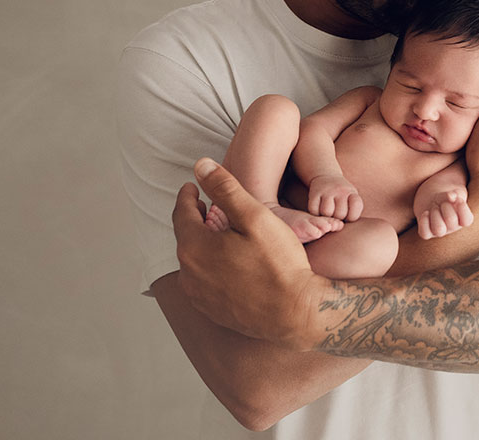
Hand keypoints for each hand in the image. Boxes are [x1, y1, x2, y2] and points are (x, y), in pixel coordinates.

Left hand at [172, 158, 324, 349]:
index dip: (188, 195)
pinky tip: (229, 261)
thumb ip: (225, 188)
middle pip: (186, 237)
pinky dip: (210, 265)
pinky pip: (203, 281)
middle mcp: (189, 275)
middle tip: (207, 205)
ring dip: (203, 243)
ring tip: (220, 231)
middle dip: (195, 218)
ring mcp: (199, 297)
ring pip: (194, 260)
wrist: (296, 313)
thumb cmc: (279, 263)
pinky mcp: (212, 311)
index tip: (193, 186)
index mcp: (194, 247)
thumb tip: (200, 166)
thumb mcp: (255, 216)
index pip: (181, 213)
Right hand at [307, 174, 363, 220]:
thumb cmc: (342, 194)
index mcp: (352, 193)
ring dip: (326, 216)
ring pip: (326, 212)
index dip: (350, 218)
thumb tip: (344, 228)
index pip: (353, 214)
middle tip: (336, 214)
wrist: (327, 176)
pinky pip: (314, 210)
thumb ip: (353, 212)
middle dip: (337, 218)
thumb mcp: (352, 198)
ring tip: (328, 213)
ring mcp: (327, 191)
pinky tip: (319, 209)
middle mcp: (340, 190)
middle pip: (339, 214)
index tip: (347, 215)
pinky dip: (316, 213)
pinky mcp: (314, 193)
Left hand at [417, 189, 473, 239]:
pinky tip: (425, 213)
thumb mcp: (455, 192)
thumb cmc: (448, 197)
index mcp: (463, 219)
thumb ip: (456, 193)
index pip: (467, 220)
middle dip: (446, 207)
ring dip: (435, 214)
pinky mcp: (427, 231)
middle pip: (451, 222)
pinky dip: (424, 222)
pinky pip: (424, 233)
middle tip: (443, 202)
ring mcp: (440, 231)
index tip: (458, 199)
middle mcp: (452, 227)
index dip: (463, 209)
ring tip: (434, 207)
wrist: (433, 199)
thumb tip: (451, 196)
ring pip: (438, 229)